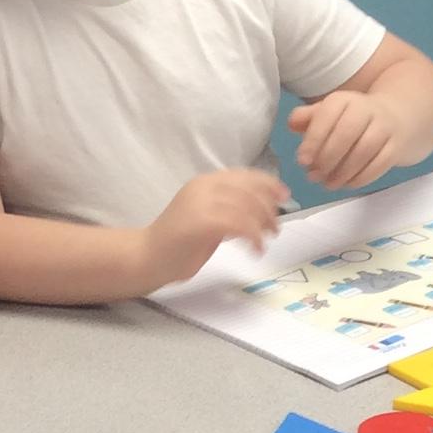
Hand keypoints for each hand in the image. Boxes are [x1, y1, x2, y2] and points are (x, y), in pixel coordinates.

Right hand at [141, 170, 283, 285]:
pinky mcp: (202, 221)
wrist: (148, 257)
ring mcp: (201, 202)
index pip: (245, 176)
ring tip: (266, 241)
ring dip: (263, 225)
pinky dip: (254, 238)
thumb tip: (261, 209)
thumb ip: (230, 208)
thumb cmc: (179, 242)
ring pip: (247, 207)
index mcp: (205, 181)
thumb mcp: (208, 217)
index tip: (284, 196)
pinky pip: (240, 225)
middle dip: (269, 209)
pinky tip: (255, 250)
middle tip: (275, 228)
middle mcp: (204, 186)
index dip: (269, 184)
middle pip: (250, 190)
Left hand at [288, 90, 403, 191]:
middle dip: (327, 159)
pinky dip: (361, 178)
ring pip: (364, 151)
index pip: (327, 115)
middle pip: (346, 134)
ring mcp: (385, 128)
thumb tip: (292, 125)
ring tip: (328, 183)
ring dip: (343, 172)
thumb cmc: (353, 119)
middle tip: (314, 176)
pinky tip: (347, 184)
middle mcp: (367, 109)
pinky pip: (379, 164)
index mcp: (345, 99)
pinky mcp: (396, 146)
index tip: (303, 160)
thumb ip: (308, 118)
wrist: (396, 117)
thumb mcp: (329, 113)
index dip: (313, 139)